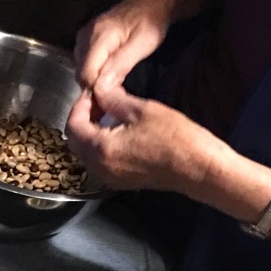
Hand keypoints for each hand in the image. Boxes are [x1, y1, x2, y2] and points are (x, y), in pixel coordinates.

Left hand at [65, 85, 222, 194]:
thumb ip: (113, 99)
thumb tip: (100, 89)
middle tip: (99, 100)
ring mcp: (109, 178)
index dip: (79, 105)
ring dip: (91, 131)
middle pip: (75, 141)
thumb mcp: (142, 110)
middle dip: (82, 118)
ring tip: (109, 113)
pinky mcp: (120, 182)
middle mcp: (99, 168)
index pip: (72, 125)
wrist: (197, 169)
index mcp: (100, 149)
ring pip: (86, 152)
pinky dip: (101, 145)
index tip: (93, 92)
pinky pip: (99, 162)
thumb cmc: (175, 139)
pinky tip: (118, 131)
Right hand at [74, 0, 170, 90]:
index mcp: (99, 36)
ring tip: (115, 81)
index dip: (99, 90)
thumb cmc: (151, 22)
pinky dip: (94, 73)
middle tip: (118, 90)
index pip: (87, 75)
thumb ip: (121, 64)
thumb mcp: (143, 44)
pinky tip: (108, 72)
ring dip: (96, 81)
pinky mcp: (83, 40)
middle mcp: (84, 36)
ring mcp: (82, 37)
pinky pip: (83, 65)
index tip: (116, 96)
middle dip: (97, 87)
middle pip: (81, 75)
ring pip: (81, 72)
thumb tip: (101, 87)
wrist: (150, 2)